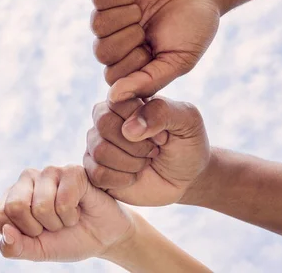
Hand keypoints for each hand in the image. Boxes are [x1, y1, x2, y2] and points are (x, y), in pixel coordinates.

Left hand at [0, 165, 132, 261]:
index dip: (21, 234)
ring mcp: (49, 172)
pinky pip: (63, 200)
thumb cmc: (66, 240)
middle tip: (52, 225)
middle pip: (15, 207)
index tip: (36, 234)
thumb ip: (15, 247)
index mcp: (12, 196)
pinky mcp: (71, 171)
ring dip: (58, 222)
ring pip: (41, 205)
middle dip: (38, 228)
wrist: (102, 237)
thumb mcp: (37, 251)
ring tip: (67, 217)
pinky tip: (78, 208)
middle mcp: (27, 179)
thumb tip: (5, 232)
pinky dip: (72, 215)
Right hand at [85, 97, 209, 205]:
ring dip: (131, 163)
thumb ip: (161, 112)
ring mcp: (97, 145)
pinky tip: (134, 177)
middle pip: (104, 125)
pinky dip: (121, 179)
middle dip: (136, 144)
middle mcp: (105, 119)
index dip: (143, 122)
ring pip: (99, 151)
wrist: (186, 177)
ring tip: (145, 163)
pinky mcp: (94, 171)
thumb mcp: (187, 120)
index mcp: (124, 100)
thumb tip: (129, 129)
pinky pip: (97, 174)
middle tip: (154, 150)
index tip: (164, 134)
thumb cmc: (186, 143)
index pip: (117, 101)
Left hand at [91, 0, 220, 101]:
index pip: (112, 77)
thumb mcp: (179, 60)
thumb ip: (148, 82)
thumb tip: (113, 98)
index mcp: (129, 63)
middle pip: (101, 52)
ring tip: (143, 9)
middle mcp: (115, 41)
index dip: (133, 64)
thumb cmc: (193, 26)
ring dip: (126, 16)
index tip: (155, 50)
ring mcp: (108, 14)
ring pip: (98, 25)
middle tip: (148, 28)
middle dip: (130, 40)